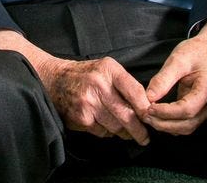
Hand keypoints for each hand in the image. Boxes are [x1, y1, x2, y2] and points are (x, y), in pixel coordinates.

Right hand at [0, 29, 151, 145]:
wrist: (54, 79)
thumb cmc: (86, 74)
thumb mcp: (106, 68)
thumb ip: (125, 84)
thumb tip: (146, 107)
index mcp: (109, 70)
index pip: (135, 91)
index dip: (146, 107)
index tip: (152, 117)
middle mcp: (98, 85)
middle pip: (127, 114)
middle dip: (139, 130)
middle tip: (145, 138)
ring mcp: (88, 103)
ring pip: (116, 126)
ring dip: (124, 133)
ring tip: (128, 134)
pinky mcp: (81, 118)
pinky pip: (102, 132)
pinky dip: (107, 132)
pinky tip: (104, 125)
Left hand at [142, 18, 206, 135]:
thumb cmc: (197, 51)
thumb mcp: (178, 59)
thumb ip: (164, 79)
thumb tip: (149, 97)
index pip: (187, 109)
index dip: (166, 112)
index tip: (149, 108)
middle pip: (187, 124)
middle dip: (164, 124)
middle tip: (144, 115)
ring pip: (187, 127)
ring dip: (167, 126)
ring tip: (149, 117)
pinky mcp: (203, 111)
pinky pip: (188, 123)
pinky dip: (172, 124)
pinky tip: (158, 116)